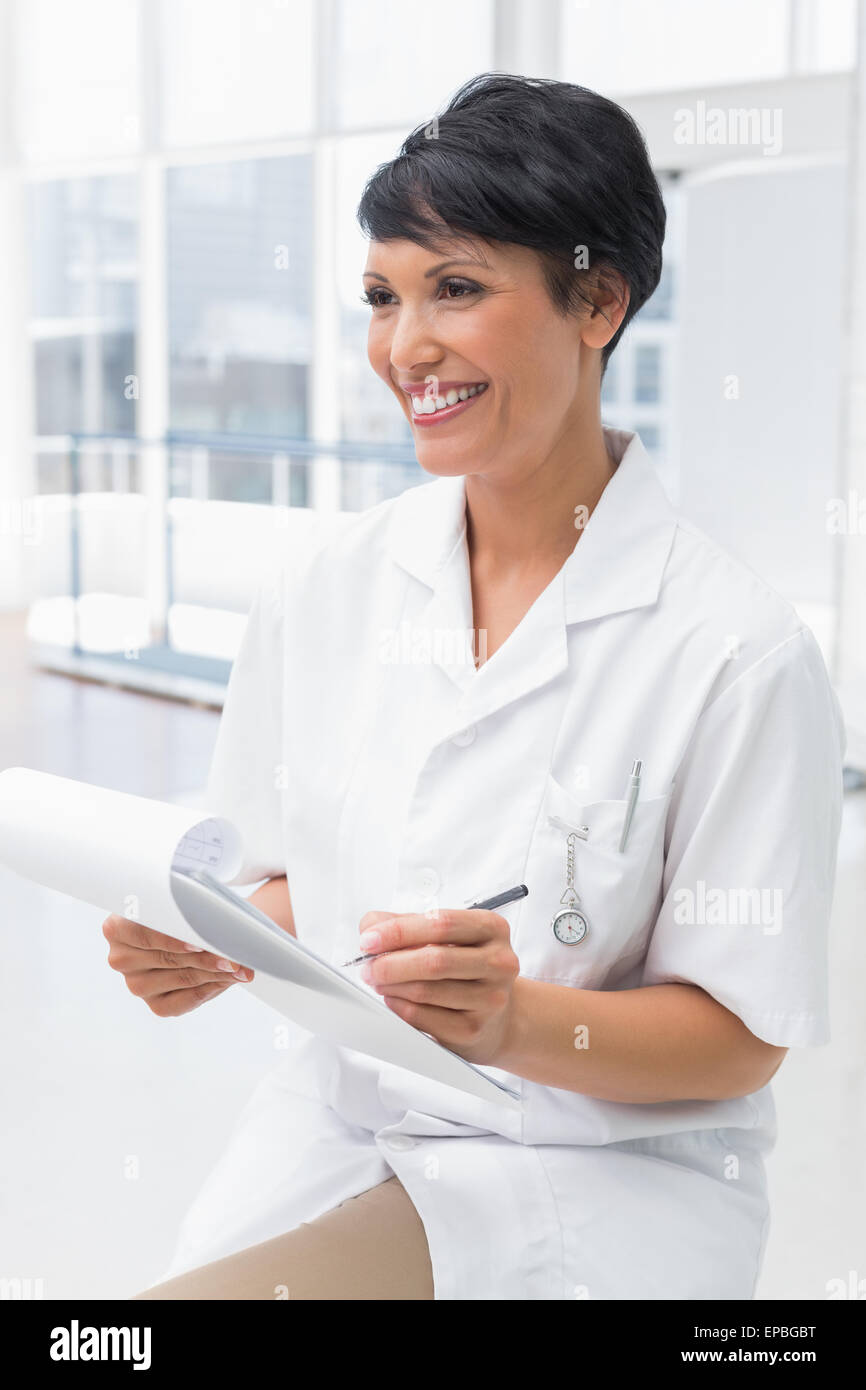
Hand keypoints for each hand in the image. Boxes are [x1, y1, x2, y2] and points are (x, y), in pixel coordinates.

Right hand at [102, 913, 252, 1016]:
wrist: (192, 929)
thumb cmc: (185, 910)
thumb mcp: (184, 902)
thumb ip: (193, 913)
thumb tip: (223, 936)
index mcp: (117, 927)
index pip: (142, 933)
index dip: (171, 938)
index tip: (199, 941)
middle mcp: (121, 958)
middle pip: (168, 957)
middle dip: (207, 955)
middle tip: (236, 955)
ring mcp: (135, 985)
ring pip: (182, 977)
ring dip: (215, 971)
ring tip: (240, 964)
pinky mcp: (155, 1004)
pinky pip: (186, 1000)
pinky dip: (212, 987)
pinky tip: (228, 977)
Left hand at [356, 908, 519, 1063]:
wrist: (498, 1016)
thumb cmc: (466, 967)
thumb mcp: (445, 936)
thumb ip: (407, 923)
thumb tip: (371, 926)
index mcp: (492, 928)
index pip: (441, 924)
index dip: (400, 931)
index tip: (369, 939)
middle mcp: (498, 962)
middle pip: (434, 960)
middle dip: (390, 962)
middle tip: (367, 965)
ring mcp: (489, 998)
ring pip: (424, 991)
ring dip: (390, 985)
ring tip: (377, 980)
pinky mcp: (473, 1029)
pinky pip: (422, 1017)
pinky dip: (398, 1007)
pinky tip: (393, 999)